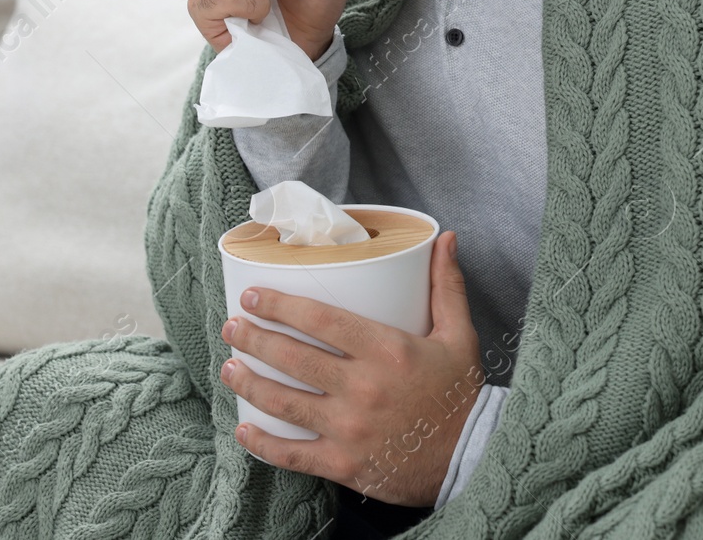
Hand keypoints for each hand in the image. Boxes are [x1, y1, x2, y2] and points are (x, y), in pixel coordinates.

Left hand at [218, 231, 483, 505]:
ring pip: (284, 403)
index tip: (253, 296)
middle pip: (293, 358)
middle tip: (232, 327)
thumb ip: (447, 287)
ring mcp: (350, 429)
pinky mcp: (345, 464)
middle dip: (254, 339)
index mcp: (388, 351)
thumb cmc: (462, 394)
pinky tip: (243, 430)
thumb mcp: (460, 335)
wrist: (474, 458)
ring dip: (249, 383)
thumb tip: (446, 238)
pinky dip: (263, 444)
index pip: (321, 321)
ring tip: (228, 368)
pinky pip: (294, 454)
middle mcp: (363, 388)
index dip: (280, 306)